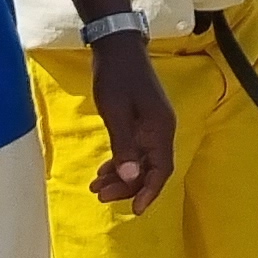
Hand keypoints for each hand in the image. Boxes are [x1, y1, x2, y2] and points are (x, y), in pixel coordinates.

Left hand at [84, 33, 174, 209]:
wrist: (117, 47)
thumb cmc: (116, 77)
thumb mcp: (116, 112)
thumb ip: (123, 145)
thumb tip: (130, 177)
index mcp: (160, 129)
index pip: (161, 170)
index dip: (149, 192)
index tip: (134, 210)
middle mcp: (160, 131)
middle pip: (150, 169)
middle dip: (127, 186)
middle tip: (100, 196)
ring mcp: (151, 126)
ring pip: (140, 161)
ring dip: (121, 176)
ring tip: (96, 186)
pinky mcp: (141, 121)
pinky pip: (134, 150)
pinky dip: (120, 162)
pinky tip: (104, 170)